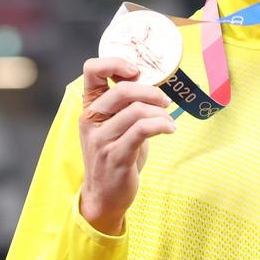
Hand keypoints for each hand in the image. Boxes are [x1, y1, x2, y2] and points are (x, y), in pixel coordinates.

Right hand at [79, 57, 175, 233]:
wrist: (104, 196)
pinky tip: (170, 129)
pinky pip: (142, 130)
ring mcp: (102, 139)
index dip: (115, 63)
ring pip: (136, 111)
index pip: (92, 70)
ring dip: (161, 113)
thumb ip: (127, 106)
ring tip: (169, 121)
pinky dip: (162, 125)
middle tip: (165, 102)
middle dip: (152, 92)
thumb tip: (156, 86)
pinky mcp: (116, 155)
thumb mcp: (115, 126)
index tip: (136, 71)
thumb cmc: (115, 156)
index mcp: (89, 107)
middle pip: (123, 90)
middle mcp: (91, 120)